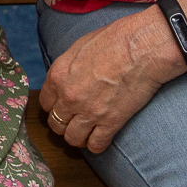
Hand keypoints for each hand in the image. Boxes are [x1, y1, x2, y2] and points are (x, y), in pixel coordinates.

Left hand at [36, 5, 181, 153]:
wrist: (141, 48)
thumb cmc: (114, 41)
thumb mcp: (79, 47)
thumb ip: (68, 67)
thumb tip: (66, 77)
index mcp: (58, 76)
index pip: (45, 104)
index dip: (55, 107)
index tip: (63, 109)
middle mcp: (69, 97)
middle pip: (56, 123)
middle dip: (64, 124)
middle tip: (75, 122)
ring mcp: (89, 112)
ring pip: (72, 139)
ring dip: (79, 138)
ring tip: (87, 133)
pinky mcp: (110, 122)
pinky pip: (96, 145)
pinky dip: (97, 145)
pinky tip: (102, 139)